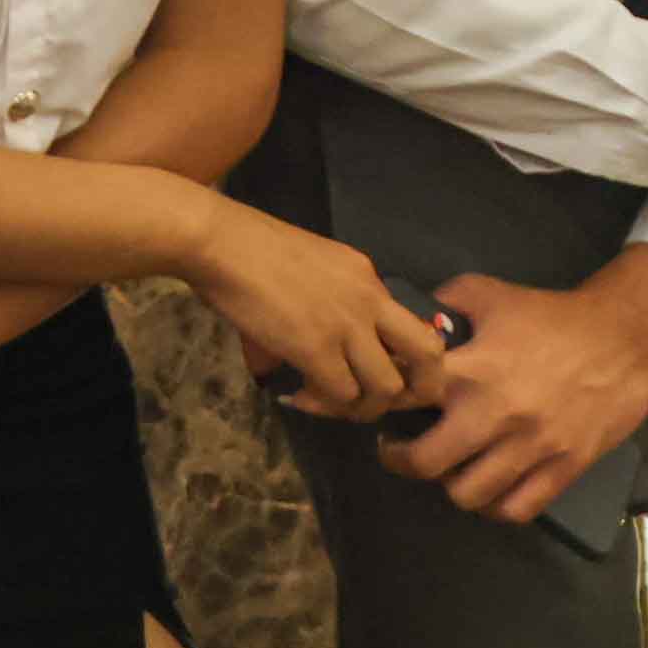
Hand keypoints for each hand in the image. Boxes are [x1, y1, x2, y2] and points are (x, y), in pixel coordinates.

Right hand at [185, 194, 451, 417]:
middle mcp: (370, 301)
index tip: (379, 375)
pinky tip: (299, 397)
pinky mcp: (316, 347)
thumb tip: (299, 353)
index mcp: (369, 278)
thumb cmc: (246, 246)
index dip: (408, 362)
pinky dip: (324, 404)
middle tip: (381, 402)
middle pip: (428, 357)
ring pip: (386, 388)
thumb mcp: (307, 267)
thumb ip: (323, 305)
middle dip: (416, 391)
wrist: (219, 241)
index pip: (416, 328)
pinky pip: (341, 393)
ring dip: (361, 406)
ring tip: (328, 402)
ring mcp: (346, 325)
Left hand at [387, 259, 647, 522]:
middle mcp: (494, 415)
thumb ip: (444, 302)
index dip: (377, 405)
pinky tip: (490, 489)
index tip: (373, 408)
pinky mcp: (565, 467)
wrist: (626, 337)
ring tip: (449, 469)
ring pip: (468, 495)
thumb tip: (410, 315)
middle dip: (402, 460)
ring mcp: (532, 447)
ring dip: (450, 485)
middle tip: (398, 450)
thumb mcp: (489, 293)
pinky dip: (496, 506)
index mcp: (469, 371)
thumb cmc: (552, 315)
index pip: (401, 399)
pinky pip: (518, 509)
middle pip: (425, 463)